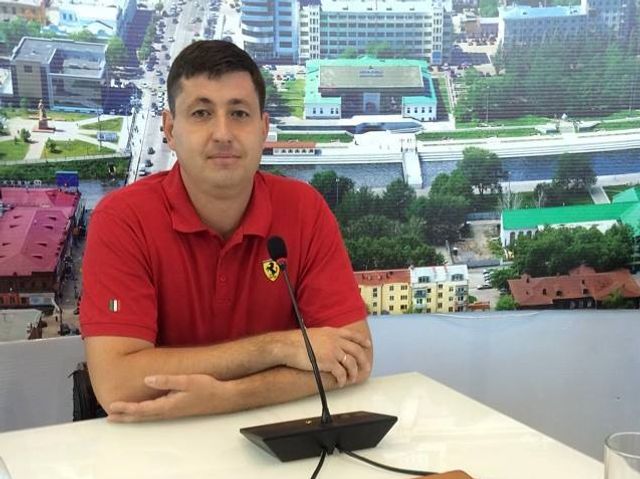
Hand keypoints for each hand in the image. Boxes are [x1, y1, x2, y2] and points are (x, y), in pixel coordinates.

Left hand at [107, 374, 230, 422]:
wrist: (224, 397)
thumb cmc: (207, 388)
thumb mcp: (186, 381)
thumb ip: (166, 381)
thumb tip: (147, 380)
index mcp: (168, 405)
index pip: (142, 409)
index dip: (126, 408)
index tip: (112, 407)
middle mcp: (168, 411)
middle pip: (142, 416)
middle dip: (125, 416)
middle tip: (109, 418)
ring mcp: (173, 412)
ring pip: (148, 416)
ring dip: (133, 416)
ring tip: (121, 416)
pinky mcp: (177, 409)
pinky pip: (155, 414)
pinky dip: (144, 414)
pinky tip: (143, 411)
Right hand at [281, 327, 371, 387]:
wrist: (289, 346)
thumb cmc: (297, 341)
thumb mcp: (315, 333)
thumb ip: (326, 337)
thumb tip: (329, 343)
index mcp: (333, 332)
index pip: (352, 335)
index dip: (362, 340)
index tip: (367, 345)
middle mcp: (336, 341)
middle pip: (357, 351)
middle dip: (363, 361)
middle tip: (366, 368)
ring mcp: (333, 351)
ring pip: (351, 364)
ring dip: (353, 373)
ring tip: (351, 380)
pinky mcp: (329, 362)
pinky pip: (341, 373)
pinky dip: (342, 380)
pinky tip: (340, 383)